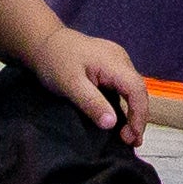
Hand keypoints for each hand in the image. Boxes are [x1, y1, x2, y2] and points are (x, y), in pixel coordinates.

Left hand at [42, 28, 146, 146]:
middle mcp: (120, 59)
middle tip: (131, 141)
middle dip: (138, 117)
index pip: (137, 90)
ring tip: (128, 134)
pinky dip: (126, 103)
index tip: (132, 138)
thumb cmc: (55, 61)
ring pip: (133, 89)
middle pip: (138, 90)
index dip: (139, 115)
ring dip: (133, 111)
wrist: (43, 42)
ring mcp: (117, 61)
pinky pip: (124, 86)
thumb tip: (112, 123)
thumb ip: (91, 103)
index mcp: (114, 62)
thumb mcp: (70, 85)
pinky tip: (120, 117)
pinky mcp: (111, 65)